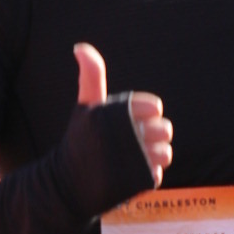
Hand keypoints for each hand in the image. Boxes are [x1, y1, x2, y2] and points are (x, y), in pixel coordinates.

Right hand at [75, 42, 171, 186]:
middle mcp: (125, 134)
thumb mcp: (85, 107)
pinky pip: (158, 174)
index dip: (145, 115)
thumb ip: (91, 76)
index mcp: (116, 112)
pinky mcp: (137, 182)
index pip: (155, 108)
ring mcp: (133, 160)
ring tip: (131, 160)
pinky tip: (128, 176)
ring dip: (153, 157)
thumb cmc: (79, 141)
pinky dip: (147, 176)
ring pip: (165, 152)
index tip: (127, 124)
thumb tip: (80, 47)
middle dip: (152, 136)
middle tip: (130, 145)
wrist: (67, 186)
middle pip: (165, 129)